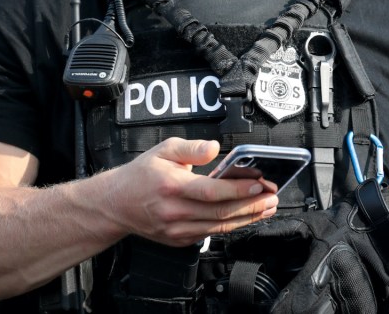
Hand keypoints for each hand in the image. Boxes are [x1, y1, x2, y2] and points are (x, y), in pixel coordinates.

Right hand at [101, 138, 278, 246]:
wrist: (115, 205)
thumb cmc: (141, 175)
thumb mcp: (163, 150)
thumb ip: (191, 147)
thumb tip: (214, 148)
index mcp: (172, 186)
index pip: (211, 191)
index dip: (238, 189)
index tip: (259, 183)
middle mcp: (174, 212)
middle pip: (221, 212)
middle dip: (252, 206)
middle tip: (273, 197)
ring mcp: (176, 229)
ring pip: (219, 227)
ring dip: (248, 218)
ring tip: (267, 208)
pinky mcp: (179, 240)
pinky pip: (210, 234)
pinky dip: (231, 226)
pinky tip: (246, 217)